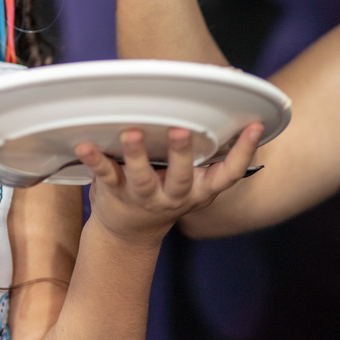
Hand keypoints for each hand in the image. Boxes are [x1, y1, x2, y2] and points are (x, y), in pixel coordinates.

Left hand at [78, 123, 263, 245]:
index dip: (244, 152)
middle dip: (181, 154)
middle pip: (181, 177)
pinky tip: (85, 145)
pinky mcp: (115, 193)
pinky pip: (105, 174)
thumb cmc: (164, 193)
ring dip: (137, 155)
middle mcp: (173, 196)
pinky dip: (95, 160)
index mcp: (199, 189)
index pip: (228, 174)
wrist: (129, 234)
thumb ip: (203, 155)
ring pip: (142, 178)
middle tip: (181, 130)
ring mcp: (143, 196)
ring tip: (132, 134)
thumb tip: (222, 105)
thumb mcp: (192, 181)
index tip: (254, 126)